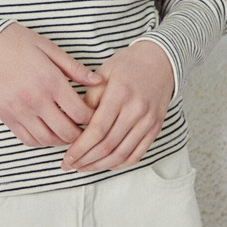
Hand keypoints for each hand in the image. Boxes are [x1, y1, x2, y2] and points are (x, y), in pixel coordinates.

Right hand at [0, 23, 101, 147]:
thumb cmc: (17, 43)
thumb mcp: (48, 48)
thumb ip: (74, 67)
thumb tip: (97, 81)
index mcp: (50, 81)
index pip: (80, 113)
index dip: (93, 118)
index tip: (96, 114)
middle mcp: (35, 100)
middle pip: (67, 132)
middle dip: (81, 134)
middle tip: (86, 128)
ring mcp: (20, 111)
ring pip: (48, 140)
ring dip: (61, 139)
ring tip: (69, 130)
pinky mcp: (7, 117)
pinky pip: (28, 140)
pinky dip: (42, 140)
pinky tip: (49, 132)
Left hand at [60, 40, 174, 171]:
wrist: (160, 59)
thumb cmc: (128, 64)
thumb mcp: (103, 72)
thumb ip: (89, 98)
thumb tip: (74, 124)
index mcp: (120, 94)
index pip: (97, 130)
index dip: (80, 148)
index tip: (66, 157)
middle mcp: (136, 109)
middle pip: (108, 146)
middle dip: (86, 160)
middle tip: (70, 165)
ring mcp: (148, 121)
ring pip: (121, 154)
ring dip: (100, 165)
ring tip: (84, 167)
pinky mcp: (156, 128)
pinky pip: (137, 154)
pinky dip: (119, 164)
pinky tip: (105, 164)